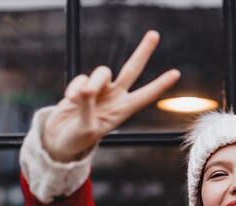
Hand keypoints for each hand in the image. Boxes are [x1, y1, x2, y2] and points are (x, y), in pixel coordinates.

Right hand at [43, 30, 180, 161]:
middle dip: (143, 52)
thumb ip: (87, 108)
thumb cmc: (77, 139)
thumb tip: (86, 89)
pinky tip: (70, 100)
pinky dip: (74, 88)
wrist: (59, 138)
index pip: (145, 95)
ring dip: (92, 83)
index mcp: (123, 110)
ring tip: (78, 99)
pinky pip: (81, 78)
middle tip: (154, 34)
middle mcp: (115, 96)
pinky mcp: (83, 85)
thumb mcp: (86, 129)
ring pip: (102, 72)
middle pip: (132, 69)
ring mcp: (100, 89)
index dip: (160, 84)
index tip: (176, 73)